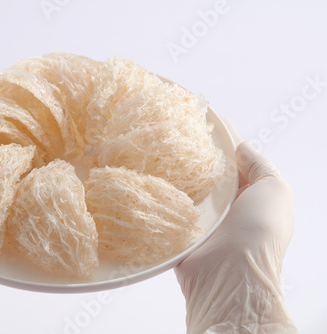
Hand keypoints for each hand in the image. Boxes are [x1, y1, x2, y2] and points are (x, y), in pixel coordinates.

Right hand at [174, 120, 297, 332]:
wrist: (229, 277)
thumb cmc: (258, 231)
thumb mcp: (275, 189)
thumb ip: (260, 164)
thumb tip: (239, 146)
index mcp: (249, 192)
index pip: (233, 157)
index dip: (221, 136)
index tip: (202, 115)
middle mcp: (224, 203)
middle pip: (206, 169)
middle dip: (193, 150)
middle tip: (172, 127)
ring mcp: (199, 217)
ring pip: (184, 185)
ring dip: (173, 169)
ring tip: (153, 143)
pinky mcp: (177, 228)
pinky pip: (167, 205)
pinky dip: (159, 191)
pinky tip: (144, 172)